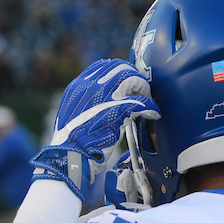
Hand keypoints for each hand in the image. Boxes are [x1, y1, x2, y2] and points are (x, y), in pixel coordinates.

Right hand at [31, 59, 158, 200]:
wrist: (69, 156)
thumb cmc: (71, 142)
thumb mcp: (71, 114)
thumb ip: (83, 102)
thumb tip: (99, 101)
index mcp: (78, 86)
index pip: (102, 66)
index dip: (118, 71)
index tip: (125, 81)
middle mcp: (90, 86)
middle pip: (119, 68)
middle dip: (132, 76)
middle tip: (139, 90)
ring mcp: (104, 96)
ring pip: (131, 79)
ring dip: (142, 87)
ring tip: (146, 99)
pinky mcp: (118, 111)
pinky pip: (141, 103)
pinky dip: (150, 107)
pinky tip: (154, 113)